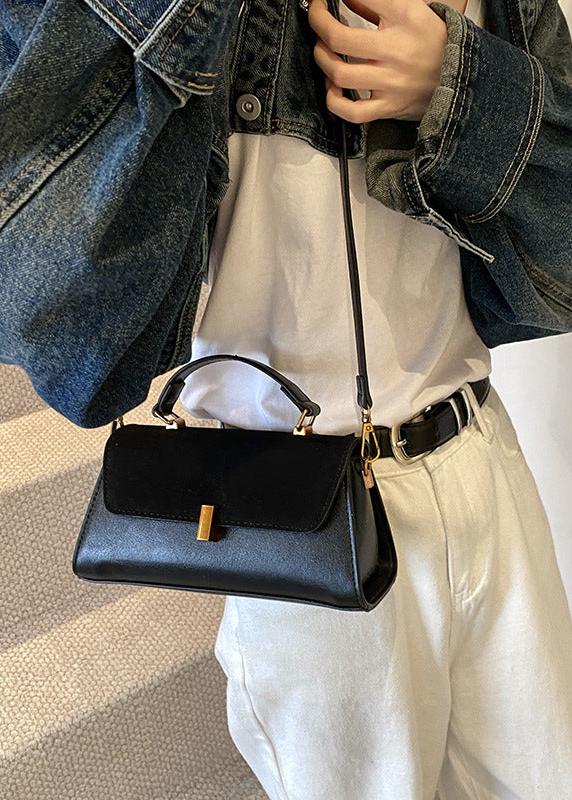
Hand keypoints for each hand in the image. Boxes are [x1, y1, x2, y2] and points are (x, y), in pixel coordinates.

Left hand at [308, 0, 451, 122]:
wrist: (463, 77)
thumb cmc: (434, 42)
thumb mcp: (412, 10)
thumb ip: (375, 2)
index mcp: (404, 19)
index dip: (327, 2)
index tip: (320, 0)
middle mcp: (396, 51)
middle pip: (339, 39)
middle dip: (319, 26)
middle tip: (318, 21)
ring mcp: (391, 83)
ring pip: (340, 75)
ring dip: (322, 61)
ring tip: (324, 52)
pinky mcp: (390, 108)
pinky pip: (353, 112)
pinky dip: (334, 102)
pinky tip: (333, 89)